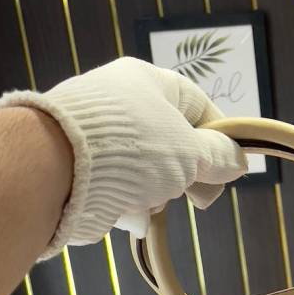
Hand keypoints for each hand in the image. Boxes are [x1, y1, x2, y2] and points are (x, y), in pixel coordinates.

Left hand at [0, 57, 246, 258]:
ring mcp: (95, 129)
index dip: (220, 140)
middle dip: (183, 174)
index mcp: (148, 80)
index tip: (228, 172)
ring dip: (154, 191)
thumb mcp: (190, 153)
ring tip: (148, 206)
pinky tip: (126, 214)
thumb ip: (218, 157)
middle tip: (193, 198)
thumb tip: (239, 160)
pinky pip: (115, 182)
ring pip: (144, 166)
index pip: (199, 106)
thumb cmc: (133, 150)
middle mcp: (119, 98)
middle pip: (171, 141)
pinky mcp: (75, 160)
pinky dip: (125, 200)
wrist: (54, 167)